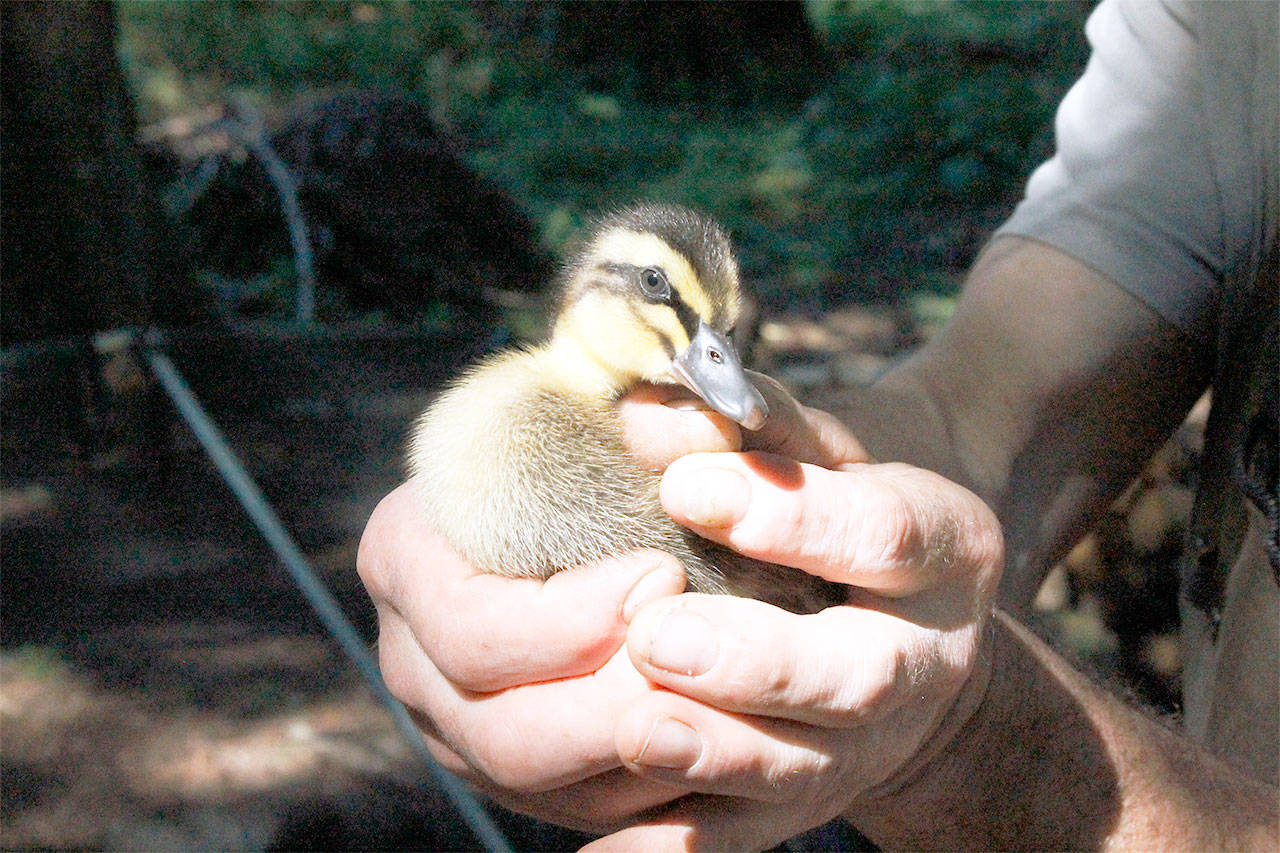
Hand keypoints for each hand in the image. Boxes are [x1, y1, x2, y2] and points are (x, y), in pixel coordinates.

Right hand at [355, 377, 868, 831]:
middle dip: (615, 706)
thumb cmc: (588, 444)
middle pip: (500, 729)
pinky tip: (711, 747)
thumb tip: (705, 426)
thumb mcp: (612, 409)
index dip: (573, 621)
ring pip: (537, 784)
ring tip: (722, 706)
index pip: (472, 625)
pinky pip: (572, 810)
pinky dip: (645, 789)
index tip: (663, 576)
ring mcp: (451, 720)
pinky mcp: (502, 765)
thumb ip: (653, 408)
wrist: (578, 495)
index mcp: (406, 553)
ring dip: (639, 757)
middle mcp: (412, 651)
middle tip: (704, 657)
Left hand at [587, 431, 1003, 848]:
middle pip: (855, 678)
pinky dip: (670, 845)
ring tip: (636, 730)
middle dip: (755, 663)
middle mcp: (920, 661)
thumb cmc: (839, 507)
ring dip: (713, 756)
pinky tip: (606, 846)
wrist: (901, 621)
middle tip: (655, 634)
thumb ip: (744, 421)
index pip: (883, 535)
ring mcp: (866, 746)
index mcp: (943, 551)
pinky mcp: (805, 804)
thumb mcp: (819, 450)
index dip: (790, 519)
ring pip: (801, 772)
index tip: (684, 488)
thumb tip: (645, 412)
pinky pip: (740, 839)